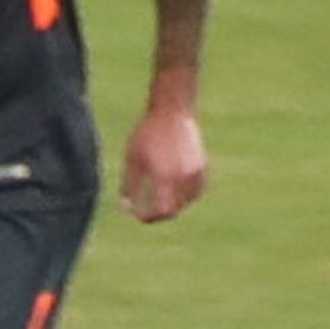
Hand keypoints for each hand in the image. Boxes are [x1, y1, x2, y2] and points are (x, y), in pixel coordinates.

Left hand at [122, 99, 206, 223]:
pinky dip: (187, 195)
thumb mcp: (132, 161)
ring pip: (188, 201)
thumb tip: (125, 208)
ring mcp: (196, 171)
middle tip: (146, 211)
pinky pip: (197, 189)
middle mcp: (184, 177)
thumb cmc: (146, 134)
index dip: (149, 217)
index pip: (161, 210)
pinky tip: (174, 191)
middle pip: (175, 209)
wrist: (171, 111)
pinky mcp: (203, 165)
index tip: (139, 215)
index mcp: (165, 177)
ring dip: (174, 205)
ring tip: (159, 200)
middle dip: (160, 213)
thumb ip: (129, 187)